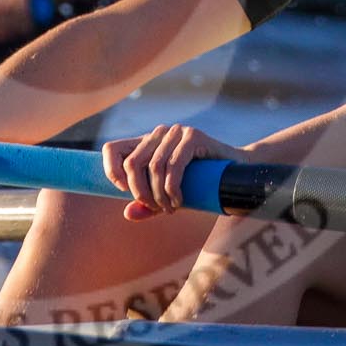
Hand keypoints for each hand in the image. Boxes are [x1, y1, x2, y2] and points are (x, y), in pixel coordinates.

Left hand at [102, 123, 241, 221]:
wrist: (235, 173)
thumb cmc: (198, 185)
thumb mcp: (167, 196)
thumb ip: (147, 204)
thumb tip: (127, 213)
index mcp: (145, 143)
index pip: (111, 149)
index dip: (111, 171)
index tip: (123, 192)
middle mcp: (157, 133)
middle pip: (132, 163)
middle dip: (141, 192)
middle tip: (156, 209)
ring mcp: (175, 132)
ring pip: (154, 167)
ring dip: (160, 196)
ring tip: (171, 209)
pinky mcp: (192, 136)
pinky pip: (174, 166)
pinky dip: (173, 189)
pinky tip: (180, 201)